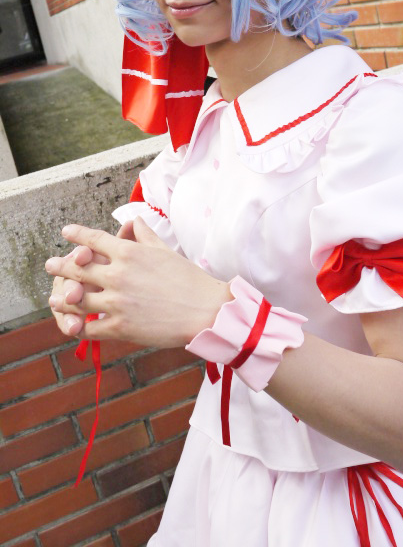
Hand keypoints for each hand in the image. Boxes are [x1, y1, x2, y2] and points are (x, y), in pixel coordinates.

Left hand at [46, 217, 230, 346]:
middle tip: (50, 264)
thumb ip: (144, 235)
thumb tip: (133, 221)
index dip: (76, 235)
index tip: (66, 232)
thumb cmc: (188, 279)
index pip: (93, 239)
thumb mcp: (165, 250)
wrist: (204, 310)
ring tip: (55, 298)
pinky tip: (73, 325)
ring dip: (63, 298)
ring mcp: (117, 302)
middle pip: (78, 268)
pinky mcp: (120, 327)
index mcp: (129, 253)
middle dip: (61, 266)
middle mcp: (118, 275)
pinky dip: (79, 327)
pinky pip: (90, 327)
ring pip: (78, 299)